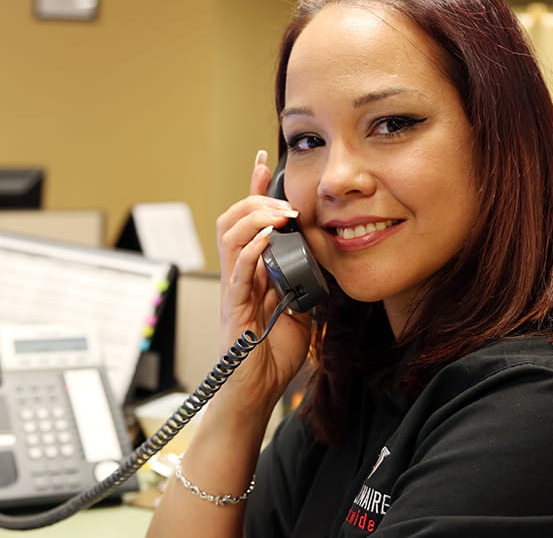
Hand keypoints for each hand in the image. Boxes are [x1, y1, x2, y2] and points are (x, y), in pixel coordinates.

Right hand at [214, 150, 312, 408]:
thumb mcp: (300, 309)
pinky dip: (251, 250)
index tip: (265, 159)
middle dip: (256, 198)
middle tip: (284, 200)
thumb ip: (304, 282)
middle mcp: (238, 274)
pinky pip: (237, 271)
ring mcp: (233, 289)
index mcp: (253, 271)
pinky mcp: (234, 308)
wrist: (255, 391)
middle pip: (232, 218)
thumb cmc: (271, 355)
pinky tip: (267, 240)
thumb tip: (322, 260)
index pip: (249, 220)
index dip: (254, 187)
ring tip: (278, 214)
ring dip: (255, 217)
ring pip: (229, 235)